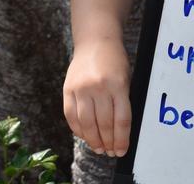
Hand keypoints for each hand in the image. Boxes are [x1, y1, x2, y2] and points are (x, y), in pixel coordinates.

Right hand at [63, 38, 131, 156]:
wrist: (95, 41)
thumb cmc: (115, 61)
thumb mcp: (125, 78)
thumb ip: (122, 101)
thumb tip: (118, 132)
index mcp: (118, 85)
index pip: (121, 120)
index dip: (122, 139)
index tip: (122, 150)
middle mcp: (99, 87)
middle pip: (103, 124)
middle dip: (108, 142)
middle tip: (110, 152)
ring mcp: (81, 89)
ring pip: (86, 123)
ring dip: (93, 140)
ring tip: (99, 148)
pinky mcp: (68, 90)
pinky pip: (71, 116)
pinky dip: (78, 129)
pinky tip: (85, 136)